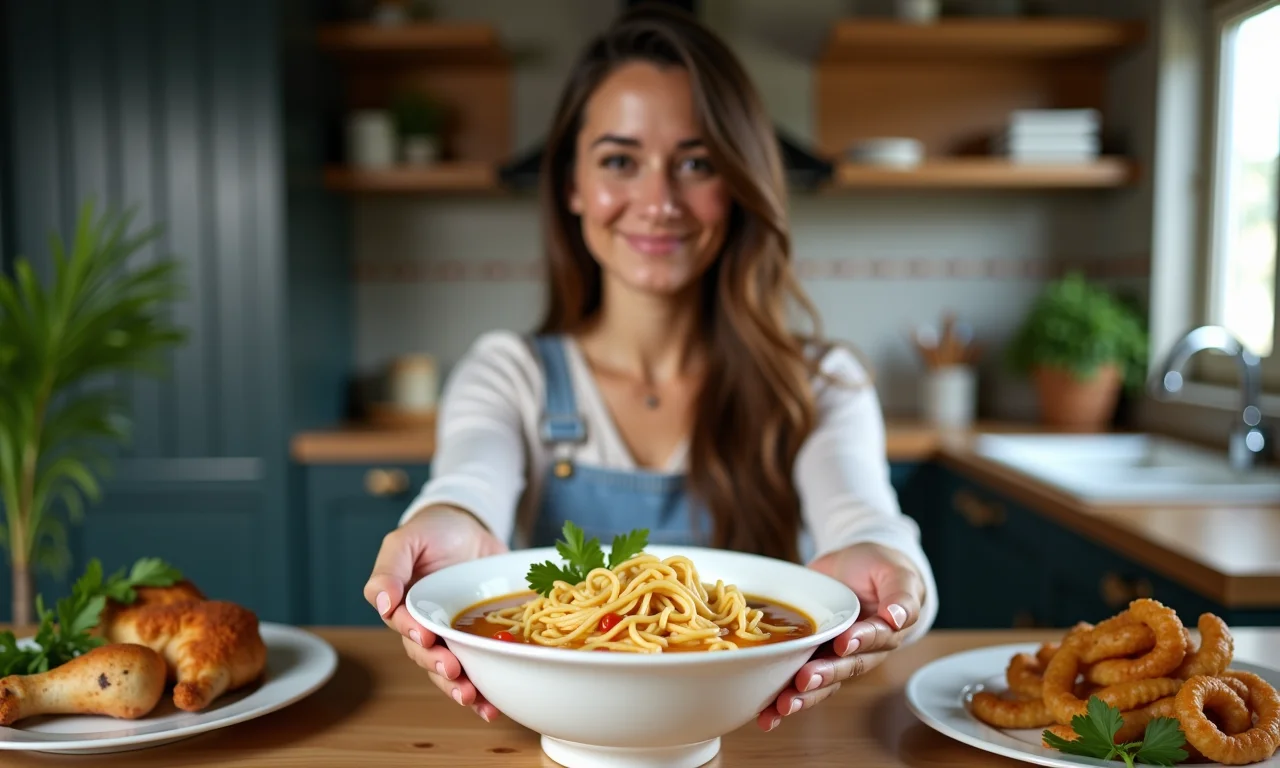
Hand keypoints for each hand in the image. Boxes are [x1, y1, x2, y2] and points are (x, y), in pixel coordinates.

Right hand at [364, 505, 507, 720]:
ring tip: (474, 699)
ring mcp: (454, 634)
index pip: (404, 627)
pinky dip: (486, 688)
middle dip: (439, 668)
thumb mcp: (407, 539)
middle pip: (427, 655)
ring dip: (459, 688)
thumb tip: (381, 602)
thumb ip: (389, 567)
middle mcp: (425, 626)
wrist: (471, 526)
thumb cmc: (432, 531)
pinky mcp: (480, 637)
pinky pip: (480, 666)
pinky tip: (493, 705)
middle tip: (455, 673)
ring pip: (451, 670)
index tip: (427, 638)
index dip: (415, 636)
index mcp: (403, 606)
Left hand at [757, 542, 926, 730]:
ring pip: (823, 682)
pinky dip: (781, 698)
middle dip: (824, 676)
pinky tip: (765, 714)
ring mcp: (833, 655)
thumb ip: (901, 595)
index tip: (842, 643)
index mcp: (884, 631)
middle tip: (803, 680)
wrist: (856, 563)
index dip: (859, 642)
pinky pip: (798, 679)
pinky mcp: (810, 654)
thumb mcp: (896, 574)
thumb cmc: (880, 569)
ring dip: (803, 697)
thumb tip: (897, 617)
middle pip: (845, 667)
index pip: (874, 639)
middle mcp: (860, 650)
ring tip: (782, 707)